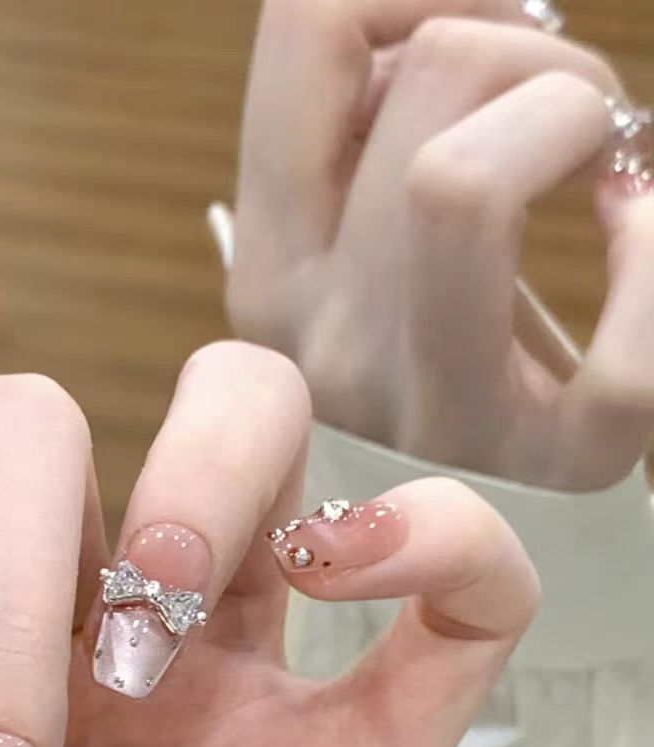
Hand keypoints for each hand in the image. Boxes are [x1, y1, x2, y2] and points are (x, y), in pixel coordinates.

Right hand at [226, 0, 653, 489]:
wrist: (474, 552)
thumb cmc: (424, 384)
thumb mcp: (346, 269)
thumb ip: (359, 144)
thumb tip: (425, 26)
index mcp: (268, 276)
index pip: (307, 26)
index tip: (475, 15)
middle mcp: (317, 339)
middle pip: (435, 75)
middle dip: (538, 54)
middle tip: (563, 122)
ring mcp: (428, 411)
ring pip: (474, 170)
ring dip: (584, 118)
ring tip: (599, 166)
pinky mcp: (554, 465)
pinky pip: (631, 306)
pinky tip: (638, 236)